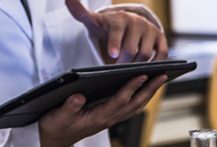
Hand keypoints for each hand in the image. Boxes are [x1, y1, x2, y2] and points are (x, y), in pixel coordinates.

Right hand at [38, 73, 167, 146]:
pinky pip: (129, 107)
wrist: (53, 141)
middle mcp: (107, 119)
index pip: (119, 100)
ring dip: (148, 93)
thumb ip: (69, 106)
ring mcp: (109, 119)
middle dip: (149, 89)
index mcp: (97, 118)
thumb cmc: (56, 127)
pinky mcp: (107, 117)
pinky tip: (143, 90)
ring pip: (134, 106)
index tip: (142, 75)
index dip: (131, 87)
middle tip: (162, 75)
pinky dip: (139, 97)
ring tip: (159, 79)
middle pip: (134, 104)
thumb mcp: (58, 116)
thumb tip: (78, 96)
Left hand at [64, 0, 167, 62]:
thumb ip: (80, 13)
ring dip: (136, 65)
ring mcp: (149, 29)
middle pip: (132, 48)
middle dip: (123, 61)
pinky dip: (154, 63)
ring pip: (145, 53)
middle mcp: (136, 22)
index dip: (114, 43)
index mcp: (119, 18)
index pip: (117, 31)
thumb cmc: (107, 26)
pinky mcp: (160, 38)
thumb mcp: (93, 21)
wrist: (126, 23)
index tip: (111, 55)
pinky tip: (143, 69)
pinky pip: (161, 53)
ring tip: (126, 72)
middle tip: (116, 71)